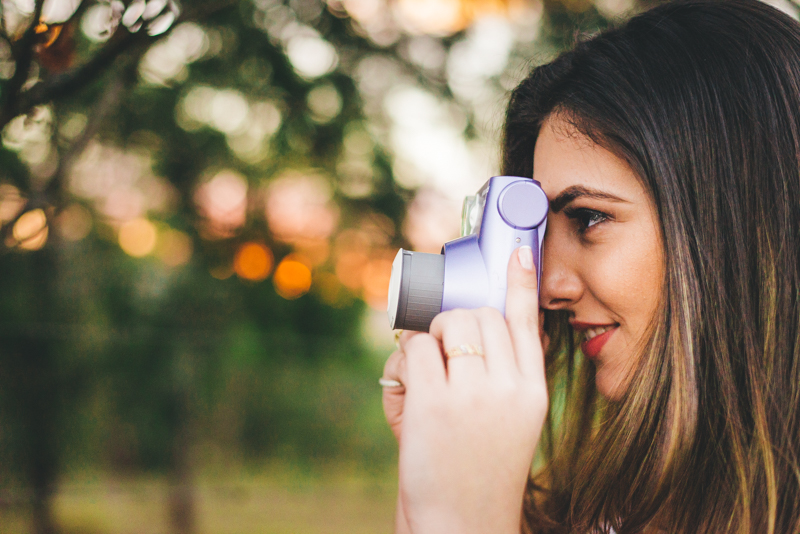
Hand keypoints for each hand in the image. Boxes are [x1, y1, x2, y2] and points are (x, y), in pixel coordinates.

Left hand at [381, 246, 548, 533]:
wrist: (463, 525)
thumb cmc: (477, 472)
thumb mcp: (510, 424)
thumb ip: (502, 378)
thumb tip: (469, 326)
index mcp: (532, 394)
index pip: (529, 326)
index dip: (521, 286)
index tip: (518, 255)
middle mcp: (509, 389)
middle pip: (480, 315)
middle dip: (455, 323)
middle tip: (442, 351)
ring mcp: (472, 394)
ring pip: (447, 323)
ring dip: (430, 338)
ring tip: (428, 373)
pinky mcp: (434, 403)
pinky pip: (415, 348)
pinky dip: (406, 360)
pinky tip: (410, 390)